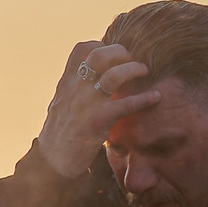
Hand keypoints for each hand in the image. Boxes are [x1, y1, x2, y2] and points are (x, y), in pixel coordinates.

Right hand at [34, 42, 161, 177]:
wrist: (52, 161)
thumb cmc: (60, 135)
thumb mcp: (61, 104)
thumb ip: (75, 90)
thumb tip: (91, 80)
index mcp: (66, 82)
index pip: (81, 50)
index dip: (100, 45)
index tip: (114, 51)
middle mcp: (75, 88)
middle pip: (100, 55)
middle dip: (121, 52)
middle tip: (133, 59)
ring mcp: (85, 104)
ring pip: (114, 76)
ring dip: (133, 69)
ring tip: (144, 70)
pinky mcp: (97, 122)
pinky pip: (125, 105)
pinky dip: (144, 99)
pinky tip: (156, 97)